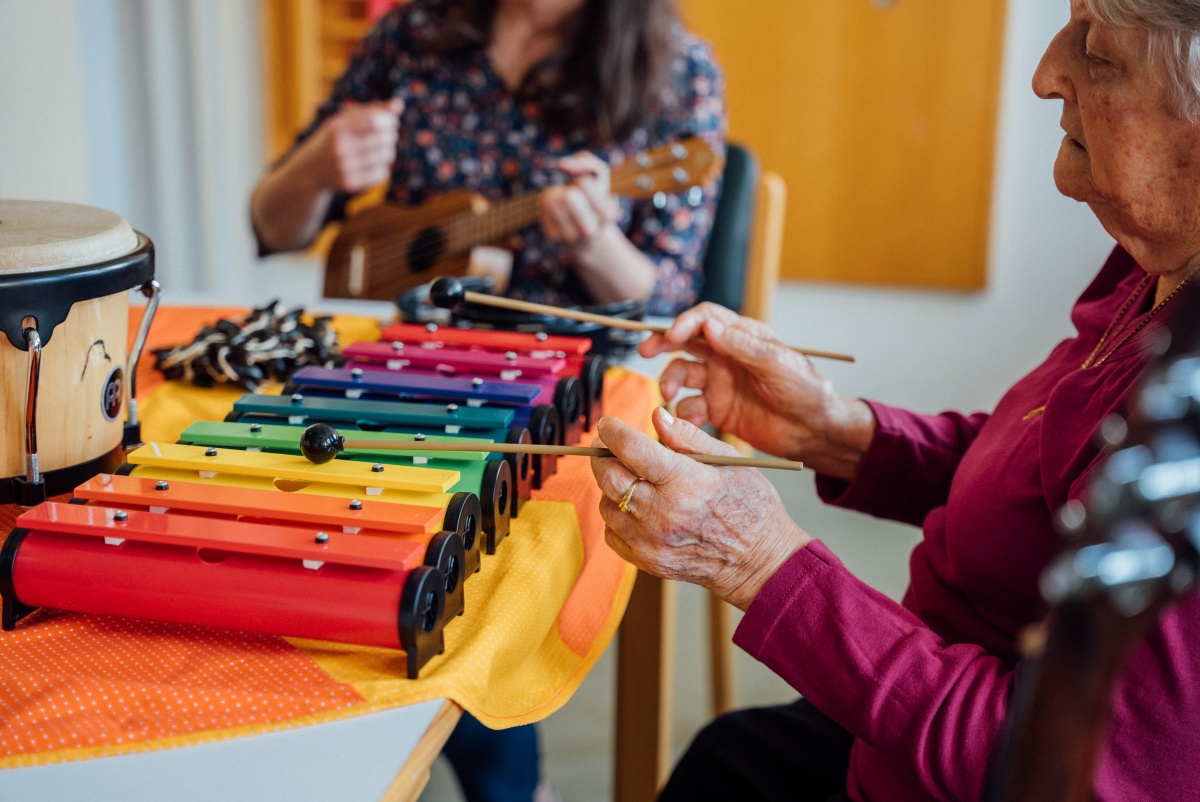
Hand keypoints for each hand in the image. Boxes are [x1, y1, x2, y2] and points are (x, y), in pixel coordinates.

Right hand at [297, 98, 402, 193]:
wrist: (312, 169)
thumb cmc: (336, 137)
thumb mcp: (347, 119)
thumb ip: (373, 109)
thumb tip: (399, 104)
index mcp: (338, 127)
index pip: (375, 121)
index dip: (389, 120)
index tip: (391, 121)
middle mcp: (340, 148)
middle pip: (384, 139)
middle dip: (391, 135)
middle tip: (386, 136)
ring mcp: (344, 167)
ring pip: (385, 156)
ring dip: (388, 151)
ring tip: (380, 149)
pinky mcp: (350, 183)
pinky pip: (381, 173)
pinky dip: (381, 167)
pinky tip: (372, 164)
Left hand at [540, 152, 620, 249]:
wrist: (588, 236)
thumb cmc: (593, 198)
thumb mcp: (600, 177)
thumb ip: (587, 162)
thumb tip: (562, 164)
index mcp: (606, 213)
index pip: (584, 184)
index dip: (581, 179)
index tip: (584, 186)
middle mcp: (589, 229)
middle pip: (568, 196)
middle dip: (568, 189)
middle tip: (572, 194)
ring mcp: (571, 236)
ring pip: (552, 200)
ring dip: (556, 193)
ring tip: (563, 200)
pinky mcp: (553, 236)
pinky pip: (543, 206)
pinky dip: (548, 201)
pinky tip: (557, 208)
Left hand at [590, 408, 810, 610]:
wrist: (759, 561)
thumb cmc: (749, 505)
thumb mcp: (729, 460)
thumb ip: (688, 436)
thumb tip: (657, 416)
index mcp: (686, 483)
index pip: (632, 449)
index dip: (613, 432)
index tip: (608, 425)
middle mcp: (664, 514)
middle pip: (610, 476)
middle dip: (603, 456)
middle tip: (608, 447)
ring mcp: (652, 541)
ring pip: (607, 503)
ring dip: (612, 486)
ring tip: (633, 478)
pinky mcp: (647, 561)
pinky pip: (612, 531)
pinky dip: (618, 514)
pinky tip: (639, 507)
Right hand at [640, 303, 874, 479]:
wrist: (815, 432)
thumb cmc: (807, 392)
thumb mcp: (779, 365)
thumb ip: (744, 346)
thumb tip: (711, 326)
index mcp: (744, 337)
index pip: (707, 319)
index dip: (686, 323)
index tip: (672, 335)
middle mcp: (726, 356)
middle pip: (685, 341)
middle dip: (663, 343)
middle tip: (645, 351)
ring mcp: (719, 382)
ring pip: (681, 374)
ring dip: (670, 381)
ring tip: (669, 395)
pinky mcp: (717, 409)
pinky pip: (689, 407)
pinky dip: (682, 413)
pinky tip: (688, 422)